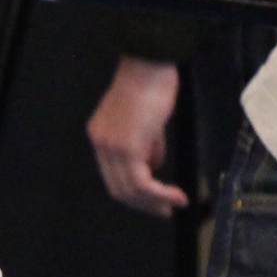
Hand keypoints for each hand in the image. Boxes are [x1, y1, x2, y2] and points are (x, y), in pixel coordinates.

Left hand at [87, 56, 187, 216]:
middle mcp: (100, 145)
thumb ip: (147, 146)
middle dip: (144, 204)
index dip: (135, 194)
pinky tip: (176, 195)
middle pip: (118, 188)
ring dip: (154, 201)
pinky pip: (141, 182)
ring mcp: (110, 147)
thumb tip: (154, 167)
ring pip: (129, 189)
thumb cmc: (153, 86)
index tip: (157, 201)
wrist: (150, 66)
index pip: (113, 176)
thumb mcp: (148, 122)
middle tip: (166, 211)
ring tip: (175, 204)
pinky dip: (159, 193)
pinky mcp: (126, 148)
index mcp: (101, 137)